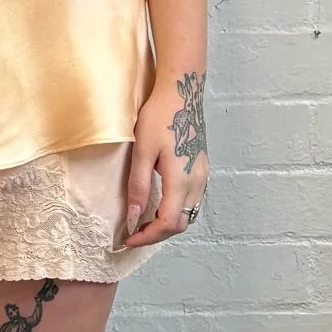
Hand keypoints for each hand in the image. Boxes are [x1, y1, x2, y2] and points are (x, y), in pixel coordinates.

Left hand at [121, 68, 208, 248]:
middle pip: (181, 224)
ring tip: (145, 221)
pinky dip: (176, 211)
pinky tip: (160, 204)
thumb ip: (139, 186)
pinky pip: (192, 201)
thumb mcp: (142, 151)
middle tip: (134, 233)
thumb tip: (134, 217)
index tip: (128, 238)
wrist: (182, 93)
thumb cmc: (159, 117)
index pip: (168, 223)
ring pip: (189, 214)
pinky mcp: (202, 169)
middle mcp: (197, 182)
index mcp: (181, 179)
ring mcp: (202, 176)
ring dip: (168, 224)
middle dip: (157, 234)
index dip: (148, 236)